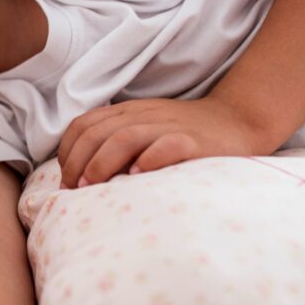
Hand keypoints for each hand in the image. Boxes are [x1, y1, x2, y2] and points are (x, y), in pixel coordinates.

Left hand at [58, 96, 266, 188]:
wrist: (239, 120)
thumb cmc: (184, 133)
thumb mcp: (145, 130)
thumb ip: (116, 144)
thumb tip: (79, 177)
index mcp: (128, 113)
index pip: (84, 125)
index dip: (68, 151)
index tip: (65, 179)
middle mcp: (145, 117)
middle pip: (98, 132)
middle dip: (78, 161)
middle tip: (73, 190)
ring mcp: (170, 127)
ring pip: (126, 136)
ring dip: (103, 161)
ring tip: (92, 186)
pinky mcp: (195, 141)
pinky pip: (169, 145)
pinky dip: (150, 158)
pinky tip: (137, 175)